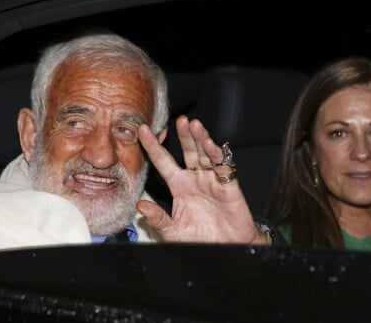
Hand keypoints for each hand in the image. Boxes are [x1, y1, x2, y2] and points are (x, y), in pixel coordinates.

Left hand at [136, 116, 267, 243]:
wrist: (224, 250)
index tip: (142, 130)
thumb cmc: (199, 240)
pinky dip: (217, 155)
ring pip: (205, 154)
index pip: (164, 162)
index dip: (154, 146)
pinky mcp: (229, 186)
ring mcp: (212, 181)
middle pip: (188, 152)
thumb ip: (158, 218)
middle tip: (179, 120)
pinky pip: (223, 167)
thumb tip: (140, 206)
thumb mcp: (172, 231)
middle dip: (184, 136)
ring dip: (201, 139)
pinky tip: (210, 145)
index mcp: (179, 186)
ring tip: (194, 125)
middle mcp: (195, 179)